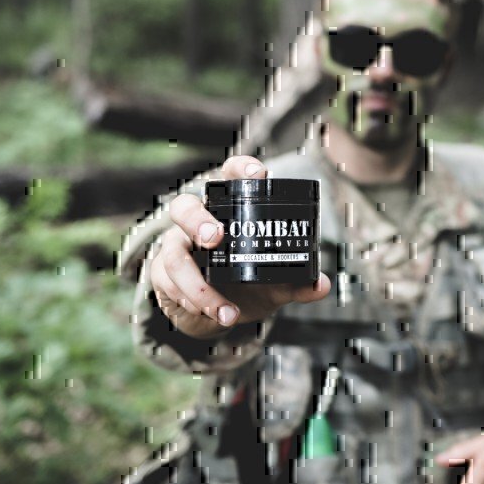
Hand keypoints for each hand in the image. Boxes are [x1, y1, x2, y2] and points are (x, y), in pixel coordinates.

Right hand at [149, 155, 330, 338]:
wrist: (216, 314)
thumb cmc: (246, 283)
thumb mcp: (274, 285)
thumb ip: (296, 284)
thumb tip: (321, 285)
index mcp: (228, 210)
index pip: (229, 177)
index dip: (241, 169)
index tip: (258, 175)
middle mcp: (197, 221)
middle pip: (185, 206)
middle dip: (198, 220)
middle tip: (216, 239)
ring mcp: (176, 245)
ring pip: (173, 251)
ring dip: (196, 283)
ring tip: (224, 309)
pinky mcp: (162, 273)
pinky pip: (167, 282)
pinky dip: (191, 301)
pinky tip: (212, 314)